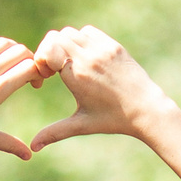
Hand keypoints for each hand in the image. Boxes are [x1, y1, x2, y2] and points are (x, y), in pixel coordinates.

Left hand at [0, 33, 45, 158]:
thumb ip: (10, 144)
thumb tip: (28, 156)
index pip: (30, 67)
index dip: (38, 73)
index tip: (33, 85)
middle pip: (20, 51)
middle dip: (28, 60)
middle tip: (24, 74)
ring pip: (1, 43)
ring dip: (10, 51)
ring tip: (7, 65)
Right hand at [28, 25, 173, 151]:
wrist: (146, 109)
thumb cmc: (113, 120)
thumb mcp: (82, 125)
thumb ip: (54, 132)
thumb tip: (33, 147)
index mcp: (77, 75)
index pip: (48, 50)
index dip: (41, 60)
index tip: (46, 76)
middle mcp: (89, 57)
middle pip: (55, 37)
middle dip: (49, 51)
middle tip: (54, 71)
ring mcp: (102, 48)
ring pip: (71, 33)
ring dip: (64, 45)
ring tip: (69, 64)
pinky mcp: (113, 45)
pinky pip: (88, 32)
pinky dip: (81, 40)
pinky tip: (84, 58)